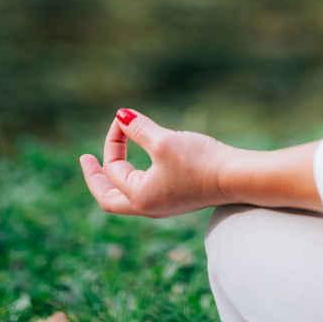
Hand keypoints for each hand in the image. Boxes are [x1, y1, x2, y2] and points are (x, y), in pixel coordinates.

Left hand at [79, 108, 232, 216]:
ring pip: (126, 198)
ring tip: (109, 164)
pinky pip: (144, 193)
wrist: (236, 177)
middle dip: (96, 178)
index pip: (113, 168)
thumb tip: (120, 115)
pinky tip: (142, 166)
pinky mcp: (178, 199)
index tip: (123, 118)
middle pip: (109, 199)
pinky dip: (134, 179)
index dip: (114, 139)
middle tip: (87, 161)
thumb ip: (139, 128)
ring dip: (114, 179)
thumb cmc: (199, 161)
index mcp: (139, 197)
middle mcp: (148, 207)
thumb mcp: (164, 141)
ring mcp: (163, 206)